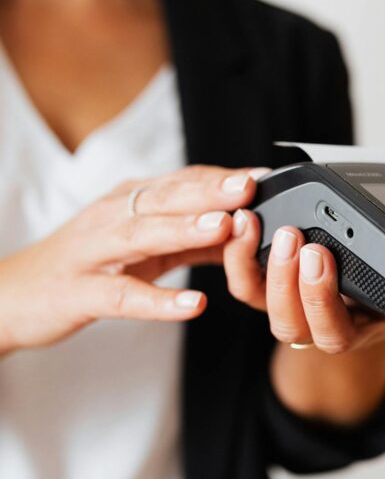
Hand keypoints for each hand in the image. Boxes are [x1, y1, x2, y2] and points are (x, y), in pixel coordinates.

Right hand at [0, 166, 263, 353]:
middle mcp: (112, 217)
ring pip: (143, 235)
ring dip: (185, 229)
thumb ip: (192, 237)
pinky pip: (124, 296)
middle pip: (165, 198)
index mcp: (129, 202)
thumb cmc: (87, 265)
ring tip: (226, 227)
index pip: (181, 181)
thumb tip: (246, 227)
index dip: (222, 177)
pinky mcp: (81, 292)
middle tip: (250, 186)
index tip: (264, 174)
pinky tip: (194, 303)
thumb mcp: (143, 245)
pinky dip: (159, 300)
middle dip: (209, 190)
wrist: (12, 296)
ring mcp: (94, 252)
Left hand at [223, 194, 384, 352]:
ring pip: (259, 301)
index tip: (323, 257)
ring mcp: (289, 304)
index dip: (320, 299)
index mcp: (356, 328)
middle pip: (290, 322)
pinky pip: (242, 278)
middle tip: (298, 238)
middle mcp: (318, 323)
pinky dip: (236, 251)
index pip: (333, 330)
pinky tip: (240, 218)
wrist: (372, 292)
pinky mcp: (266, 283)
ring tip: (261, 224)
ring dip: (256, 264)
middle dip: (289, 281)